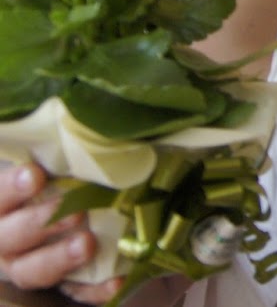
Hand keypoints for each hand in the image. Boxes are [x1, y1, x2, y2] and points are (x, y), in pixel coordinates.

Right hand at [0, 164, 118, 303]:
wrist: (75, 216)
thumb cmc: (59, 183)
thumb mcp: (51, 169)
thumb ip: (59, 160)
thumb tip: (89, 135)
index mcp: (1, 207)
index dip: (10, 188)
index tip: (35, 175)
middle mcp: (6, 242)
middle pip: (8, 239)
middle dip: (38, 224)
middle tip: (73, 211)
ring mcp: (30, 267)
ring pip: (32, 272)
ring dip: (59, 258)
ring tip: (88, 243)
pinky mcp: (61, 286)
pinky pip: (74, 292)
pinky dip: (95, 290)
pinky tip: (116, 281)